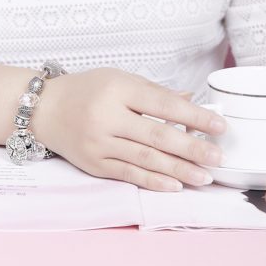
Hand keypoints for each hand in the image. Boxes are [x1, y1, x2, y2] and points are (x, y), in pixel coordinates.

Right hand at [37, 67, 225, 190]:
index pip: (163, 105)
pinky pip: (127, 175)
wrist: (46, 109)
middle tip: (218, 157)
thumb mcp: (119, 80)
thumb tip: (189, 102)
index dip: (194, 117)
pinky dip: (153, 181)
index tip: (220, 126)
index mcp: (117, 90)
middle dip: (192, 149)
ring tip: (204, 176)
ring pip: (145, 160)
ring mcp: (99, 143)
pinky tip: (175, 185)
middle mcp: (107, 117)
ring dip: (178, 170)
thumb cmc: (86, 90)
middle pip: (157, 136)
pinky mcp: (94, 164)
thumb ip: (154, 92)